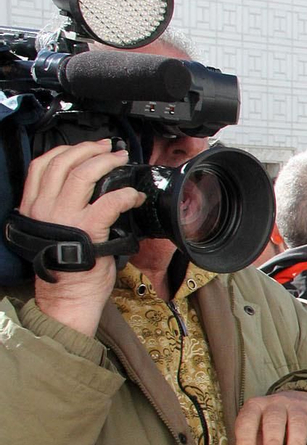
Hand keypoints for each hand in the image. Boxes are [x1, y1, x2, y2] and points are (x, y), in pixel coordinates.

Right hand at [19, 139, 145, 337]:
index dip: (67, 150)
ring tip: (122, 161)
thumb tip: (89, 188)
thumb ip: (61, 207)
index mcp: (33, 206)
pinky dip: (126, 194)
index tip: (87, 147)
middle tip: (110, 149)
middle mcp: (44, 208)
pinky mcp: (89, 228)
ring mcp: (65, 217)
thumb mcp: (53, 229)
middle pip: (64, 163)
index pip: (42, 165)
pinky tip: (134, 195)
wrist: (68, 296)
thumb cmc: (67, 267)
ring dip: (107, 162)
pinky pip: (110, 201)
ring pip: (84, 174)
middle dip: (90, 150)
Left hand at [218, 390, 306, 444]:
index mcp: (254, 409)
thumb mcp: (252, 439)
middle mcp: (275, 404)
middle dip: (273, 440)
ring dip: (296, 441)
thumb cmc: (267, 428)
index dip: (246, 439)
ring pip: (297, 421)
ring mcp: (297, 406)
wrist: (295, 404)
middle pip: (274, 420)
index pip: (248, 421)